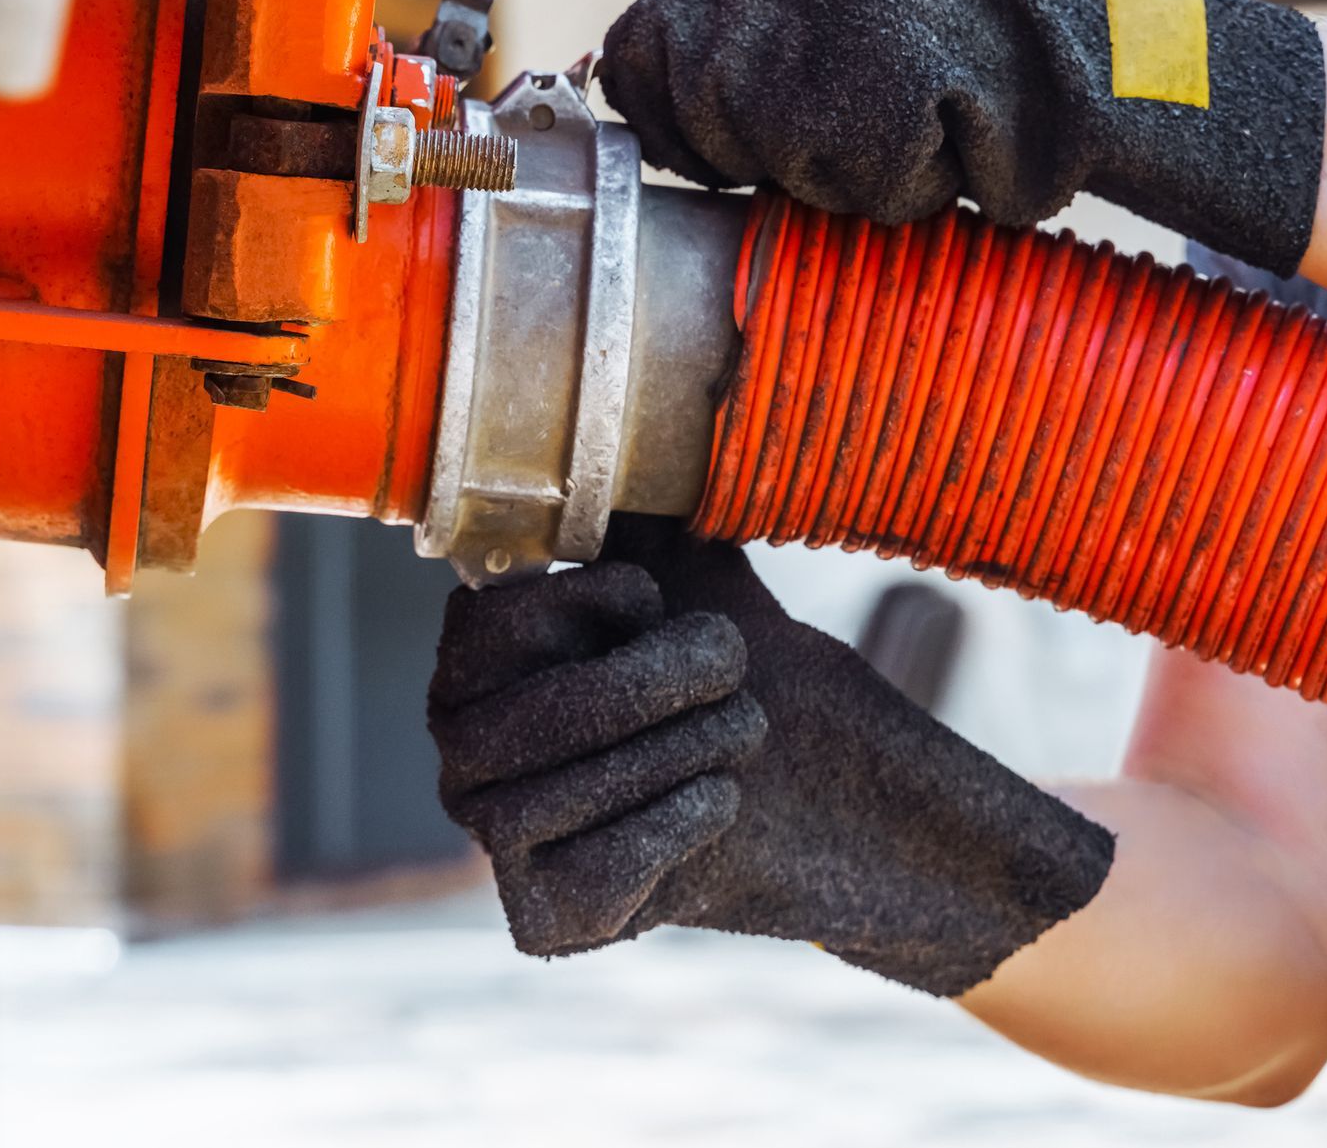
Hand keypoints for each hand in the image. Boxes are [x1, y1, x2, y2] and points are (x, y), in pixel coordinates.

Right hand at [428, 515, 1114, 996]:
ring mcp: (504, 844)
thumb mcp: (703, 582)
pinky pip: (587, 868)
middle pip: (511, 719)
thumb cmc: (767, 683)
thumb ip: (644, 516)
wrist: (857, 809)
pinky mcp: (553, 920)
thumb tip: (633, 407)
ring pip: (544, 798)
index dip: (574, 609)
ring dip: (672, 752)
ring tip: (745, 734)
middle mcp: (469, 755)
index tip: (656, 604)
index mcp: (485, 665)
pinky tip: (722, 805)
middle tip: (734, 667)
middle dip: (641, 687)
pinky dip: (672, 827)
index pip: (478, 628)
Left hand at [601, 0, 1323, 276]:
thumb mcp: (791, 38)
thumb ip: (710, 66)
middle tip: (836, 133)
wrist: (1050, 55)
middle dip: (753, 159)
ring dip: (827, 176)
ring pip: (768, 161)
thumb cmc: (913, 69)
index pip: (630, 60)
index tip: (720, 153)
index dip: (666, 127)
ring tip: (889, 128)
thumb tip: (622, 103)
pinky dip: (891, 187)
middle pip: (697, 120)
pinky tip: (932, 143)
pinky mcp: (876, 86)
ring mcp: (817, 32)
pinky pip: (847, 183)